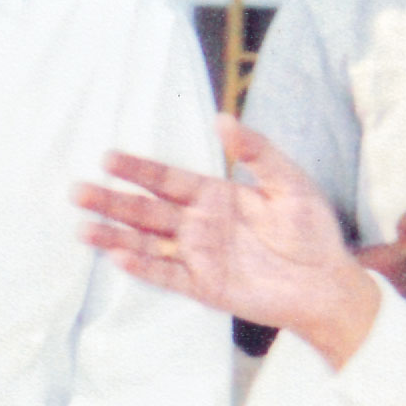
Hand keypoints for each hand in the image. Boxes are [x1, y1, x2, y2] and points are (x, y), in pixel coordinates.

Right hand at [76, 119, 379, 364]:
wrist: (327, 283)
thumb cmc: (312, 231)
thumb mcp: (290, 182)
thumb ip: (257, 152)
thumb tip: (224, 119)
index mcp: (214, 195)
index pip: (167, 180)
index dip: (138, 170)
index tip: (108, 158)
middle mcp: (199, 224)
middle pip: (146, 211)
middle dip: (112, 201)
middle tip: (78, 191)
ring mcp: (198, 257)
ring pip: (147, 244)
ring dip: (115, 236)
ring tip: (83, 228)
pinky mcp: (204, 286)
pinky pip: (167, 276)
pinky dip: (143, 268)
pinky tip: (118, 258)